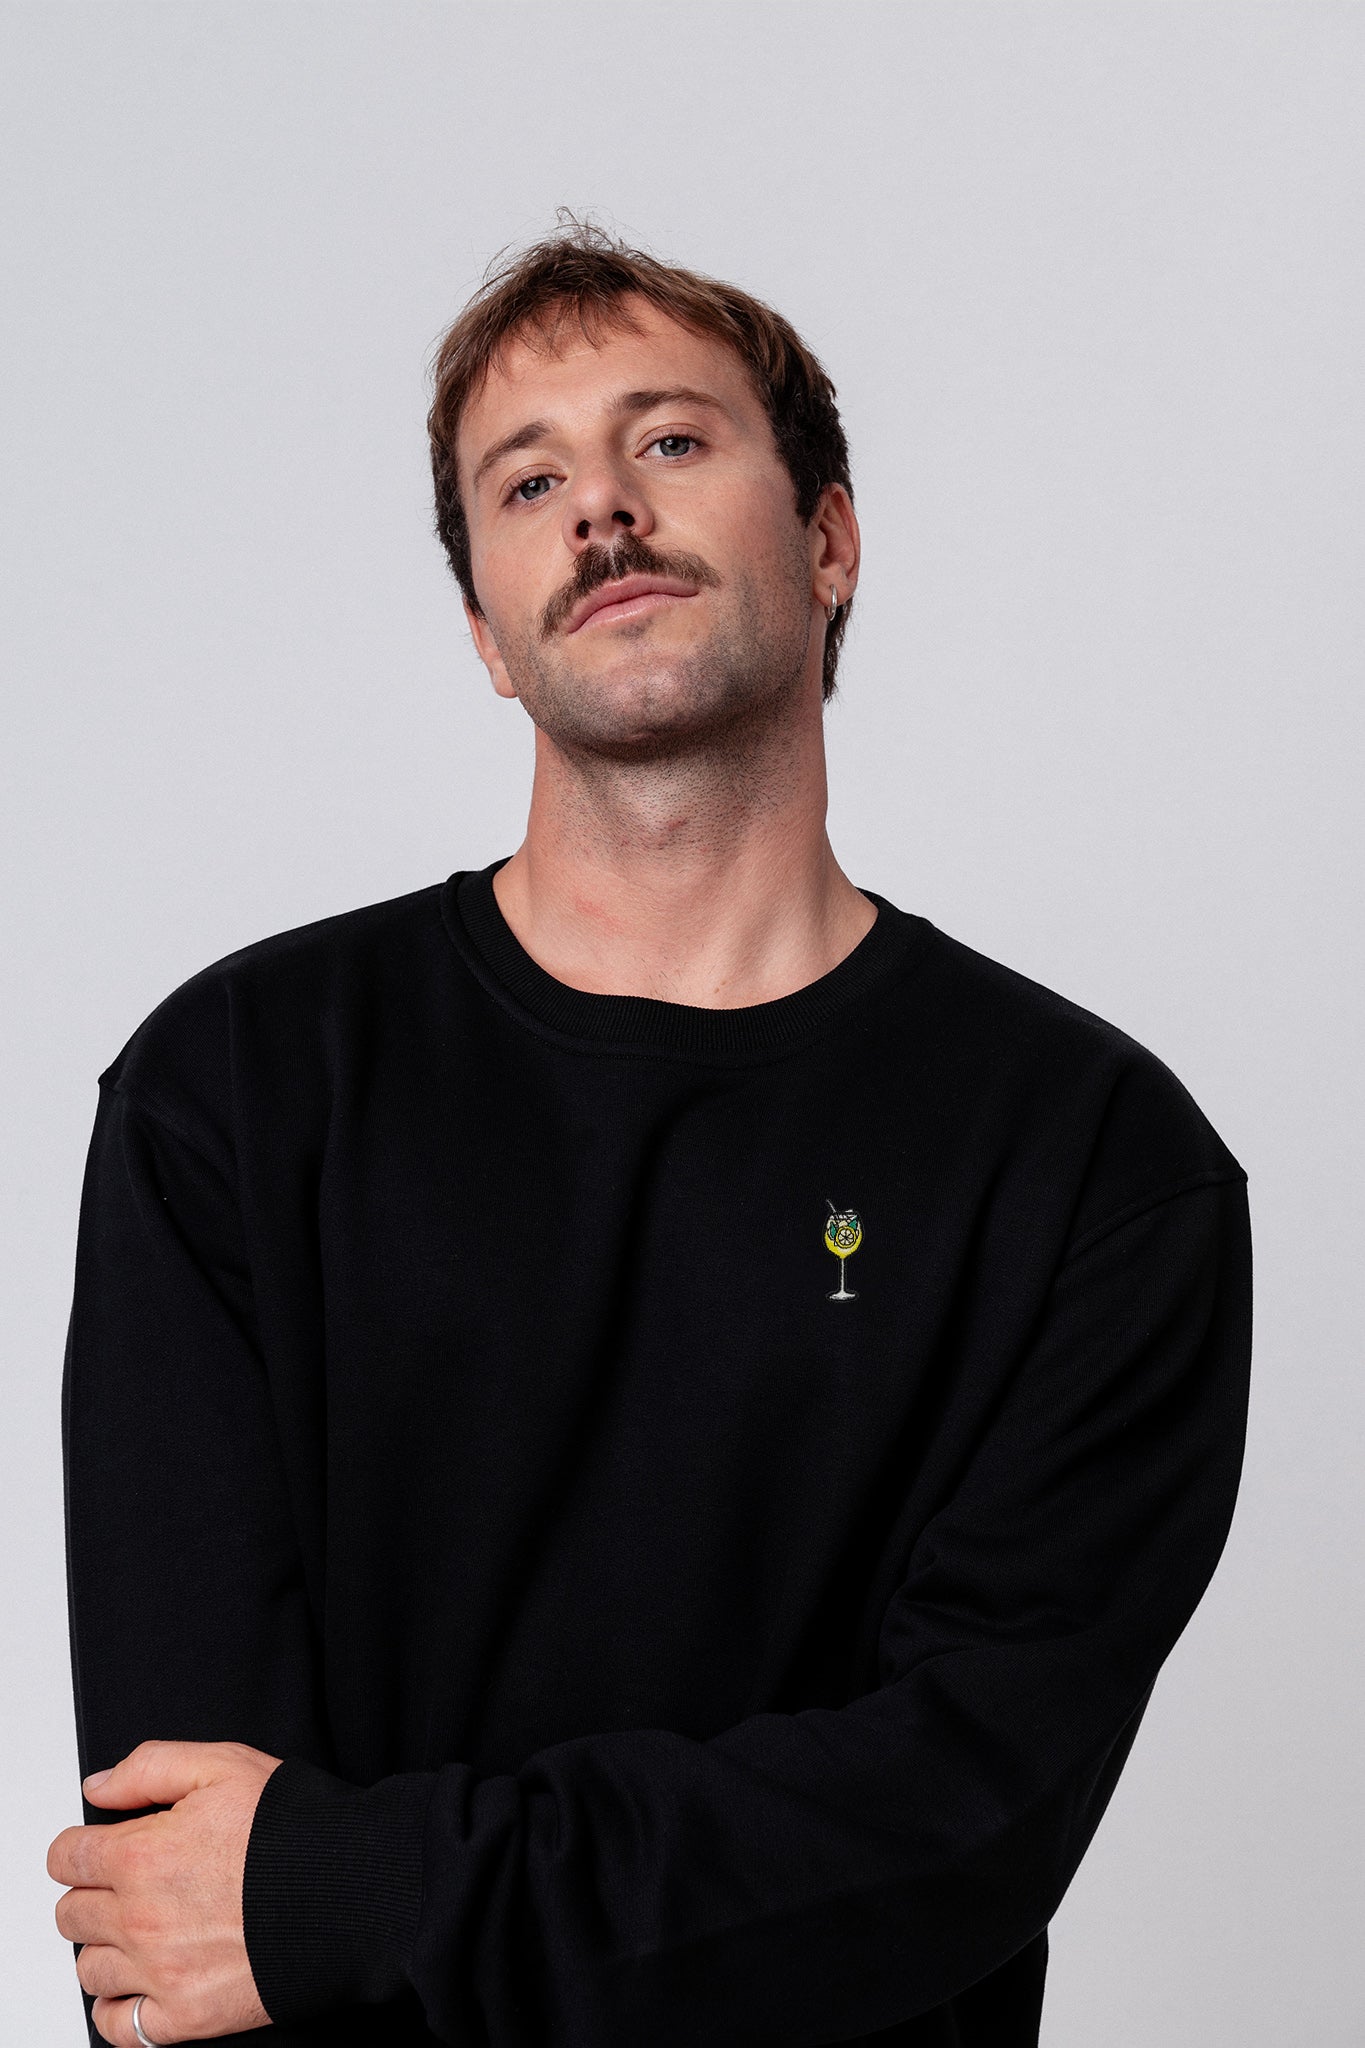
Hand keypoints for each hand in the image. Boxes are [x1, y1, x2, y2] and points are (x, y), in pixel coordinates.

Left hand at [48, 1739, 280, 2043]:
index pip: (65, 1857)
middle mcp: (141, 1918)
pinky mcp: (186, 2016)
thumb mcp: (223, 1765)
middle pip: (71, 1913)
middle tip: (129, 1883)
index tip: (99, 1848)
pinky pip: (118, 2026)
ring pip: (88, 1968)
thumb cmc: (294, 1828)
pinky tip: (140, 1982)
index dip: (81, 1846)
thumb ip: (149, 1767)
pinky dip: (118, 2007)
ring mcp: (161, 1973)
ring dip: (106, 1947)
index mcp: (142, 1855)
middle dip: (93, 1892)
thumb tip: (98, 1787)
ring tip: (143, 1929)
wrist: (351, 1889)